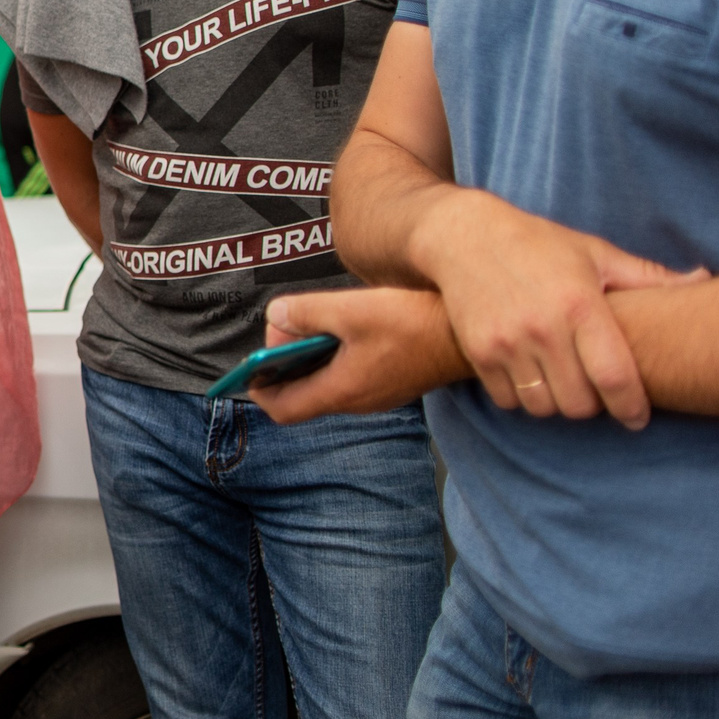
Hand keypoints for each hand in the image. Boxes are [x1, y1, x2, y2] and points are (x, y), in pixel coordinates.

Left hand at [251, 288, 470, 425]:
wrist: (470, 334)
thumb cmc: (417, 325)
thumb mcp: (352, 310)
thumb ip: (305, 313)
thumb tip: (276, 316)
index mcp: (341, 391)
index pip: (282, 409)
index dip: (258, 388)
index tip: (248, 366)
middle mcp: (357, 400)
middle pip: (302, 393)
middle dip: (284, 363)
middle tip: (287, 327)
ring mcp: (376, 393)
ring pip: (326, 381)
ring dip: (311, 355)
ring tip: (314, 321)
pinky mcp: (391, 380)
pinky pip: (349, 373)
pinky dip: (335, 353)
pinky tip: (345, 325)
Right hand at [416, 192, 699, 428]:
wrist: (463, 236)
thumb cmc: (538, 244)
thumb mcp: (595, 253)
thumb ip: (648, 276)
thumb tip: (706, 280)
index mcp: (581, 305)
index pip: (615, 377)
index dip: (632, 408)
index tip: (638, 417)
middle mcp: (543, 328)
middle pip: (579, 404)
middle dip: (593, 405)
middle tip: (595, 391)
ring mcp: (506, 342)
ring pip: (544, 407)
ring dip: (557, 403)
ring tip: (562, 383)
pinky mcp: (478, 351)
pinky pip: (509, 400)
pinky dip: (522, 397)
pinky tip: (530, 374)